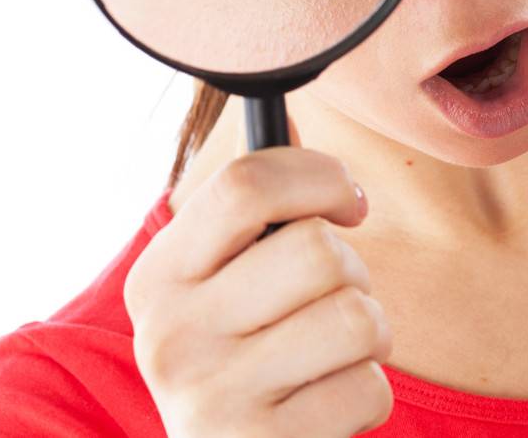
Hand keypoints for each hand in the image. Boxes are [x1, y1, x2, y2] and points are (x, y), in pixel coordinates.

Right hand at [124, 121, 392, 436]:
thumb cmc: (248, 359)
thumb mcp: (225, 286)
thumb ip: (252, 212)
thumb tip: (293, 120)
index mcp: (157, 277)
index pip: (247, 182)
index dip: (321, 177)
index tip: (347, 201)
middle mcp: (170, 335)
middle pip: (316, 249)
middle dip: (353, 271)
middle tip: (334, 299)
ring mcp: (212, 398)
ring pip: (356, 317)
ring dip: (370, 334)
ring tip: (334, 355)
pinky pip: (368, 389)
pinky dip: (367, 396)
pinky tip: (327, 408)